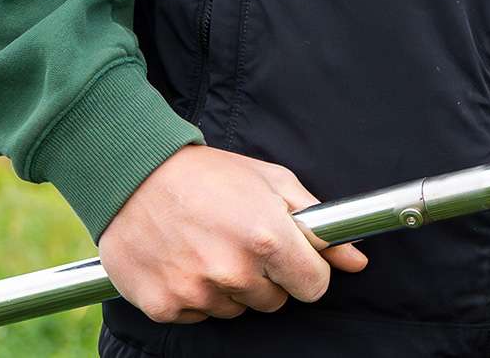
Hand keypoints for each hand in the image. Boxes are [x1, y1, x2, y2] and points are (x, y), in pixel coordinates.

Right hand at [98, 145, 368, 323]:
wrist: (133, 174)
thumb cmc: (207, 174)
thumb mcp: (271, 182)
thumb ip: (317, 224)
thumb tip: (356, 261)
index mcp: (267, 238)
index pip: (314, 287)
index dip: (307, 271)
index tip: (293, 259)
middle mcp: (234, 271)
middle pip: (275, 301)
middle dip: (266, 277)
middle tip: (240, 241)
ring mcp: (198, 292)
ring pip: (236, 310)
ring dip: (229, 286)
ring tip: (208, 245)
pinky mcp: (165, 306)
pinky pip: (198, 315)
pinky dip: (194, 294)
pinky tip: (183, 259)